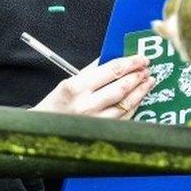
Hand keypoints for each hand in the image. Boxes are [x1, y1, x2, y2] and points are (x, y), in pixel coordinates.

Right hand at [30, 55, 154, 119]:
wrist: (41, 130)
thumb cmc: (55, 105)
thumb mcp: (69, 83)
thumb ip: (92, 71)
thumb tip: (115, 59)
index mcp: (76, 87)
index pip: (112, 70)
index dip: (130, 63)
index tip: (141, 58)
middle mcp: (86, 105)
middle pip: (121, 87)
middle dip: (138, 76)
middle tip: (147, 69)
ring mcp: (95, 121)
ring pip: (126, 104)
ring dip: (140, 91)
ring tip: (148, 81)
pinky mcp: (101, 132)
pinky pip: (124, 118)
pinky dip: (134, 106)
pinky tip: (139, 98)